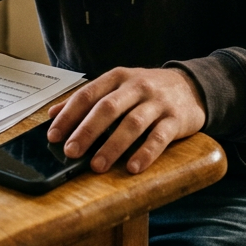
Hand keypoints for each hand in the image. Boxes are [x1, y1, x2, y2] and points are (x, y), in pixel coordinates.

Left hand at [46, 67, 206, 174]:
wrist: (192, 86)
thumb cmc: (147, 90)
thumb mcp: (118, 86)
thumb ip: (88, 99)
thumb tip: (53, 114)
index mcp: (118, 77)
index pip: (88, 95)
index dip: (68, 115)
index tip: (53, 136)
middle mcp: (137, 86)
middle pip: (108, 108)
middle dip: (87, 131)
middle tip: (72, 152)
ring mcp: (157, 103)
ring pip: (132, 124)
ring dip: (112, 146)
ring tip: (97, 166)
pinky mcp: (176, 119)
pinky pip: (159, 137)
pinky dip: (145, 153)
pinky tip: (133, 168)